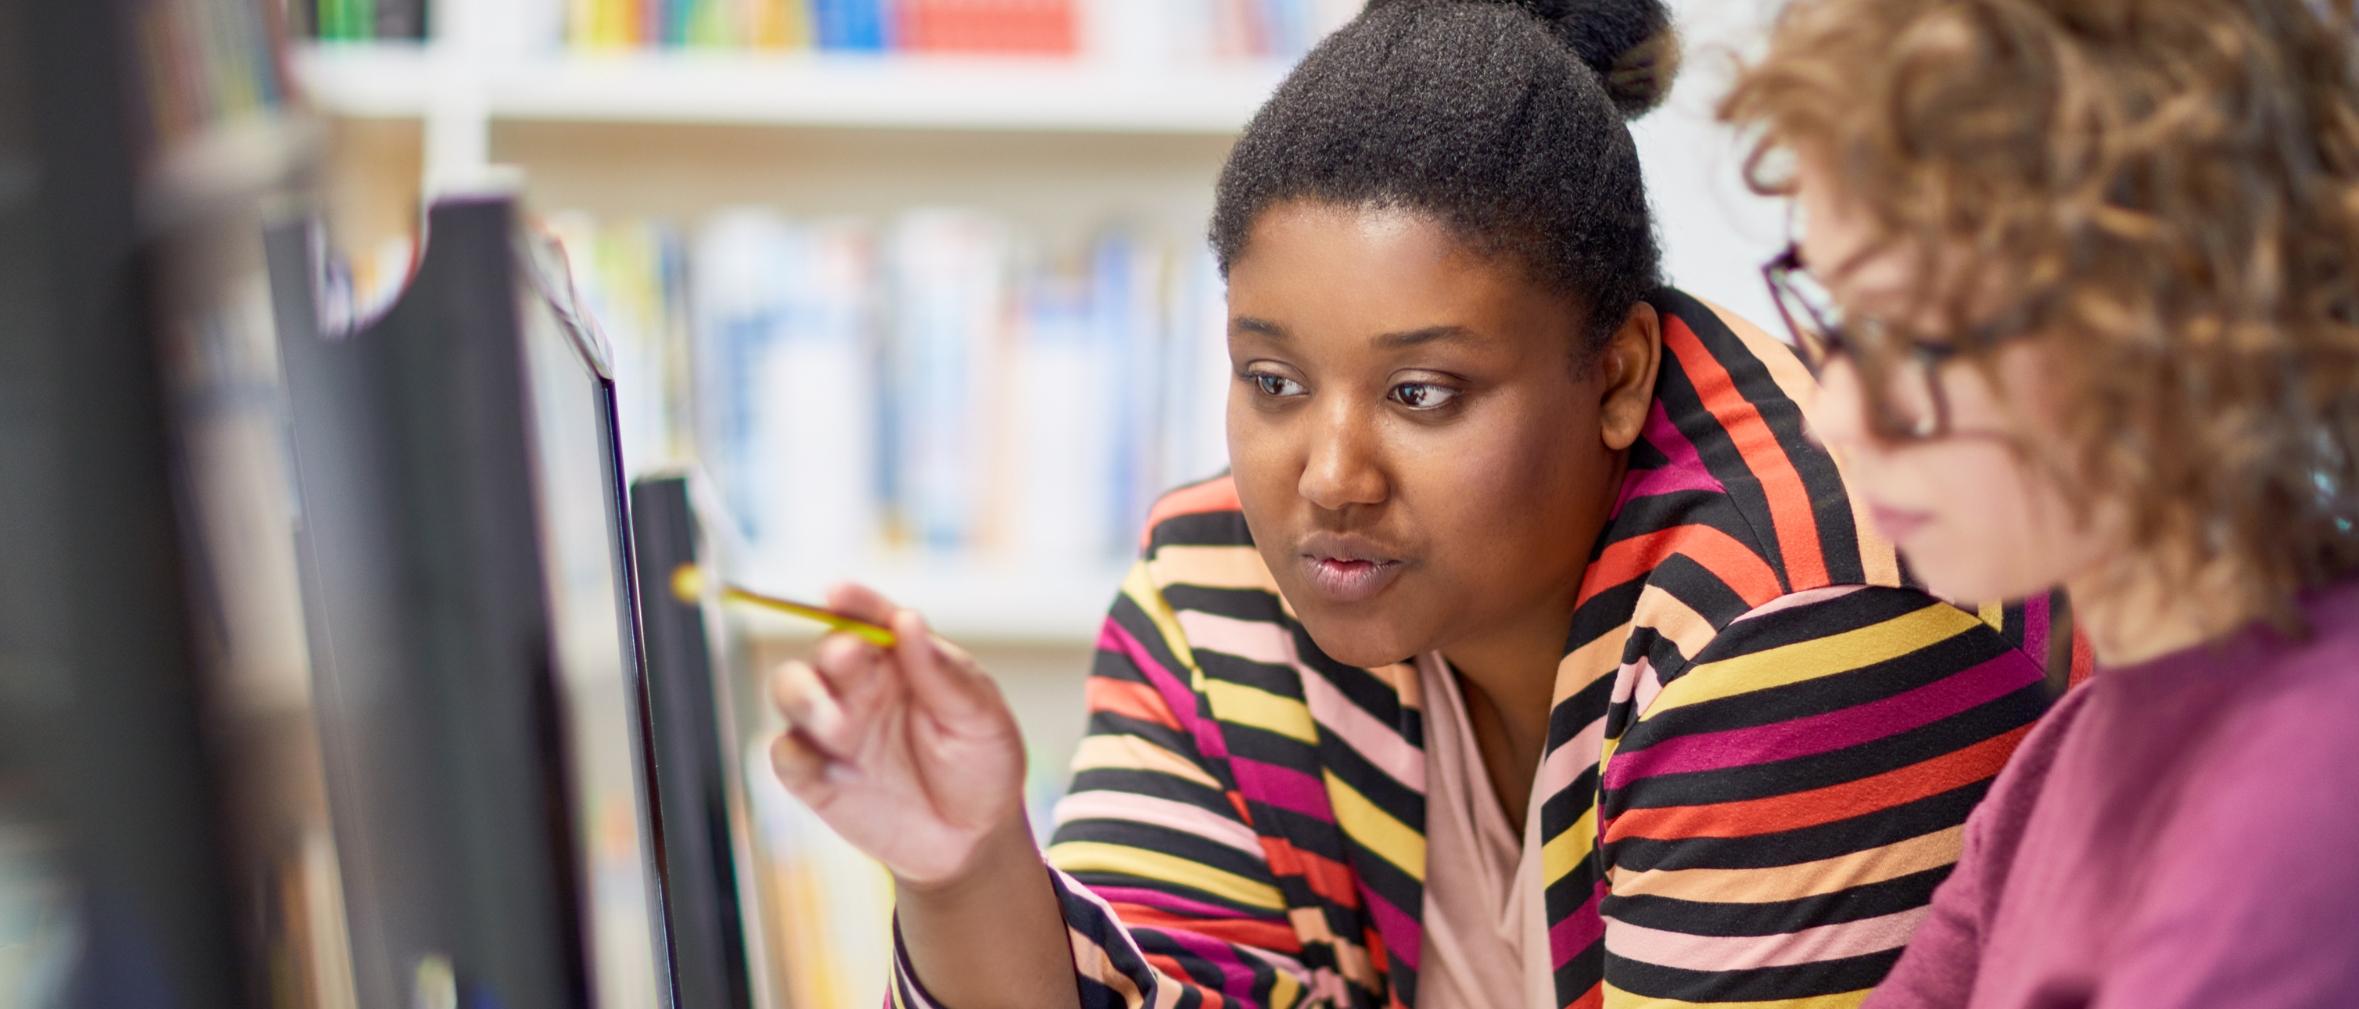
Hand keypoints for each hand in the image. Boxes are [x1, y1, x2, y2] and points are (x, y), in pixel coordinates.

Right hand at [766, 584, 1028, 888]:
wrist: (973, 840)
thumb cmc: (982, 765)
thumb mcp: (981, 719)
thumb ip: (943, 674)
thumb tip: (907, 620)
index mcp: (901, 659)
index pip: (869, 617)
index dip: (851, 601)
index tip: (838, 593)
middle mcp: (860, 686)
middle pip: (823, 650)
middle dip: (832, 653)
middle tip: (851, 662)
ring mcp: (834, 729)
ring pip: (789, 690)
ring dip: (805, 697)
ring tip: (843, 727)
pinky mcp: (815, 775)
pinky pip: (785, 754)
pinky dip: (795, 755)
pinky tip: (832, 771)